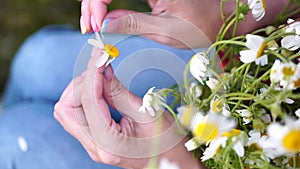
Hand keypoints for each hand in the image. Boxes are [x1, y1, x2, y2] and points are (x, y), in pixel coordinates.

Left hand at [54, 48, 203, 168]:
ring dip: (81, 89)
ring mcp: (92, 145)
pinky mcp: (94, 140)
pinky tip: (100, 87)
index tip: (100, 54)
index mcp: (108, 143)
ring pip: (67, 111)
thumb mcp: (146, 112)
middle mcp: (94, 147)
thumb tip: (101, 69)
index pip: (88, 101)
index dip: (92, 73)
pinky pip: (77, 115)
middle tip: (101, 67)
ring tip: (102, 76)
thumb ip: (118, 92)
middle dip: (81, 82)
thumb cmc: (165, 140)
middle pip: (66, 108)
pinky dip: (85, 96)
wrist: (170, 161)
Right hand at [81, 0, 219, 47]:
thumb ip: (134, 24)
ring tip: (94, 26)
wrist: (218, 17)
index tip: (96, 27)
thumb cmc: (200, 25)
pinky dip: (106, 2)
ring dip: (96, 3)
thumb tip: (104, 25)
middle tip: (90, 28)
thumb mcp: (167, 31)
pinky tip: (103, 17)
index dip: (96, 3)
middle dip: (92, 3)